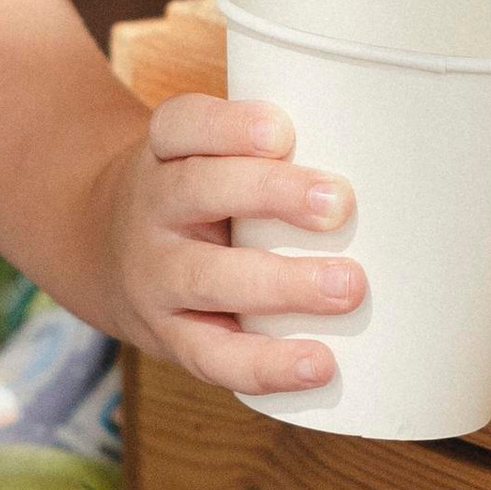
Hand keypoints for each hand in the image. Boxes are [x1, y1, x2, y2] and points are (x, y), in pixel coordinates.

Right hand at [97, 95, 363, 395]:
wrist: (101, 251)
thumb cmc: (196, 195)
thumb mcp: (204, 153)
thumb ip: (271, 152)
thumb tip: (389, 158)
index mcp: (165, 152)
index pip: (183, 125)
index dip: (229, 127)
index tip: (282, 132)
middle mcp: (152, 209)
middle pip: (198, 190)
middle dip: (271, 195)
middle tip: (339, 204)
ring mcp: (155, 277)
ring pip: (208, 277)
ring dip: (281, 285)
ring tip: (347, 287)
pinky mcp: (168, 337)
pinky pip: (212, 356)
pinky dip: (266, 365)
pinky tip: (317, 364)